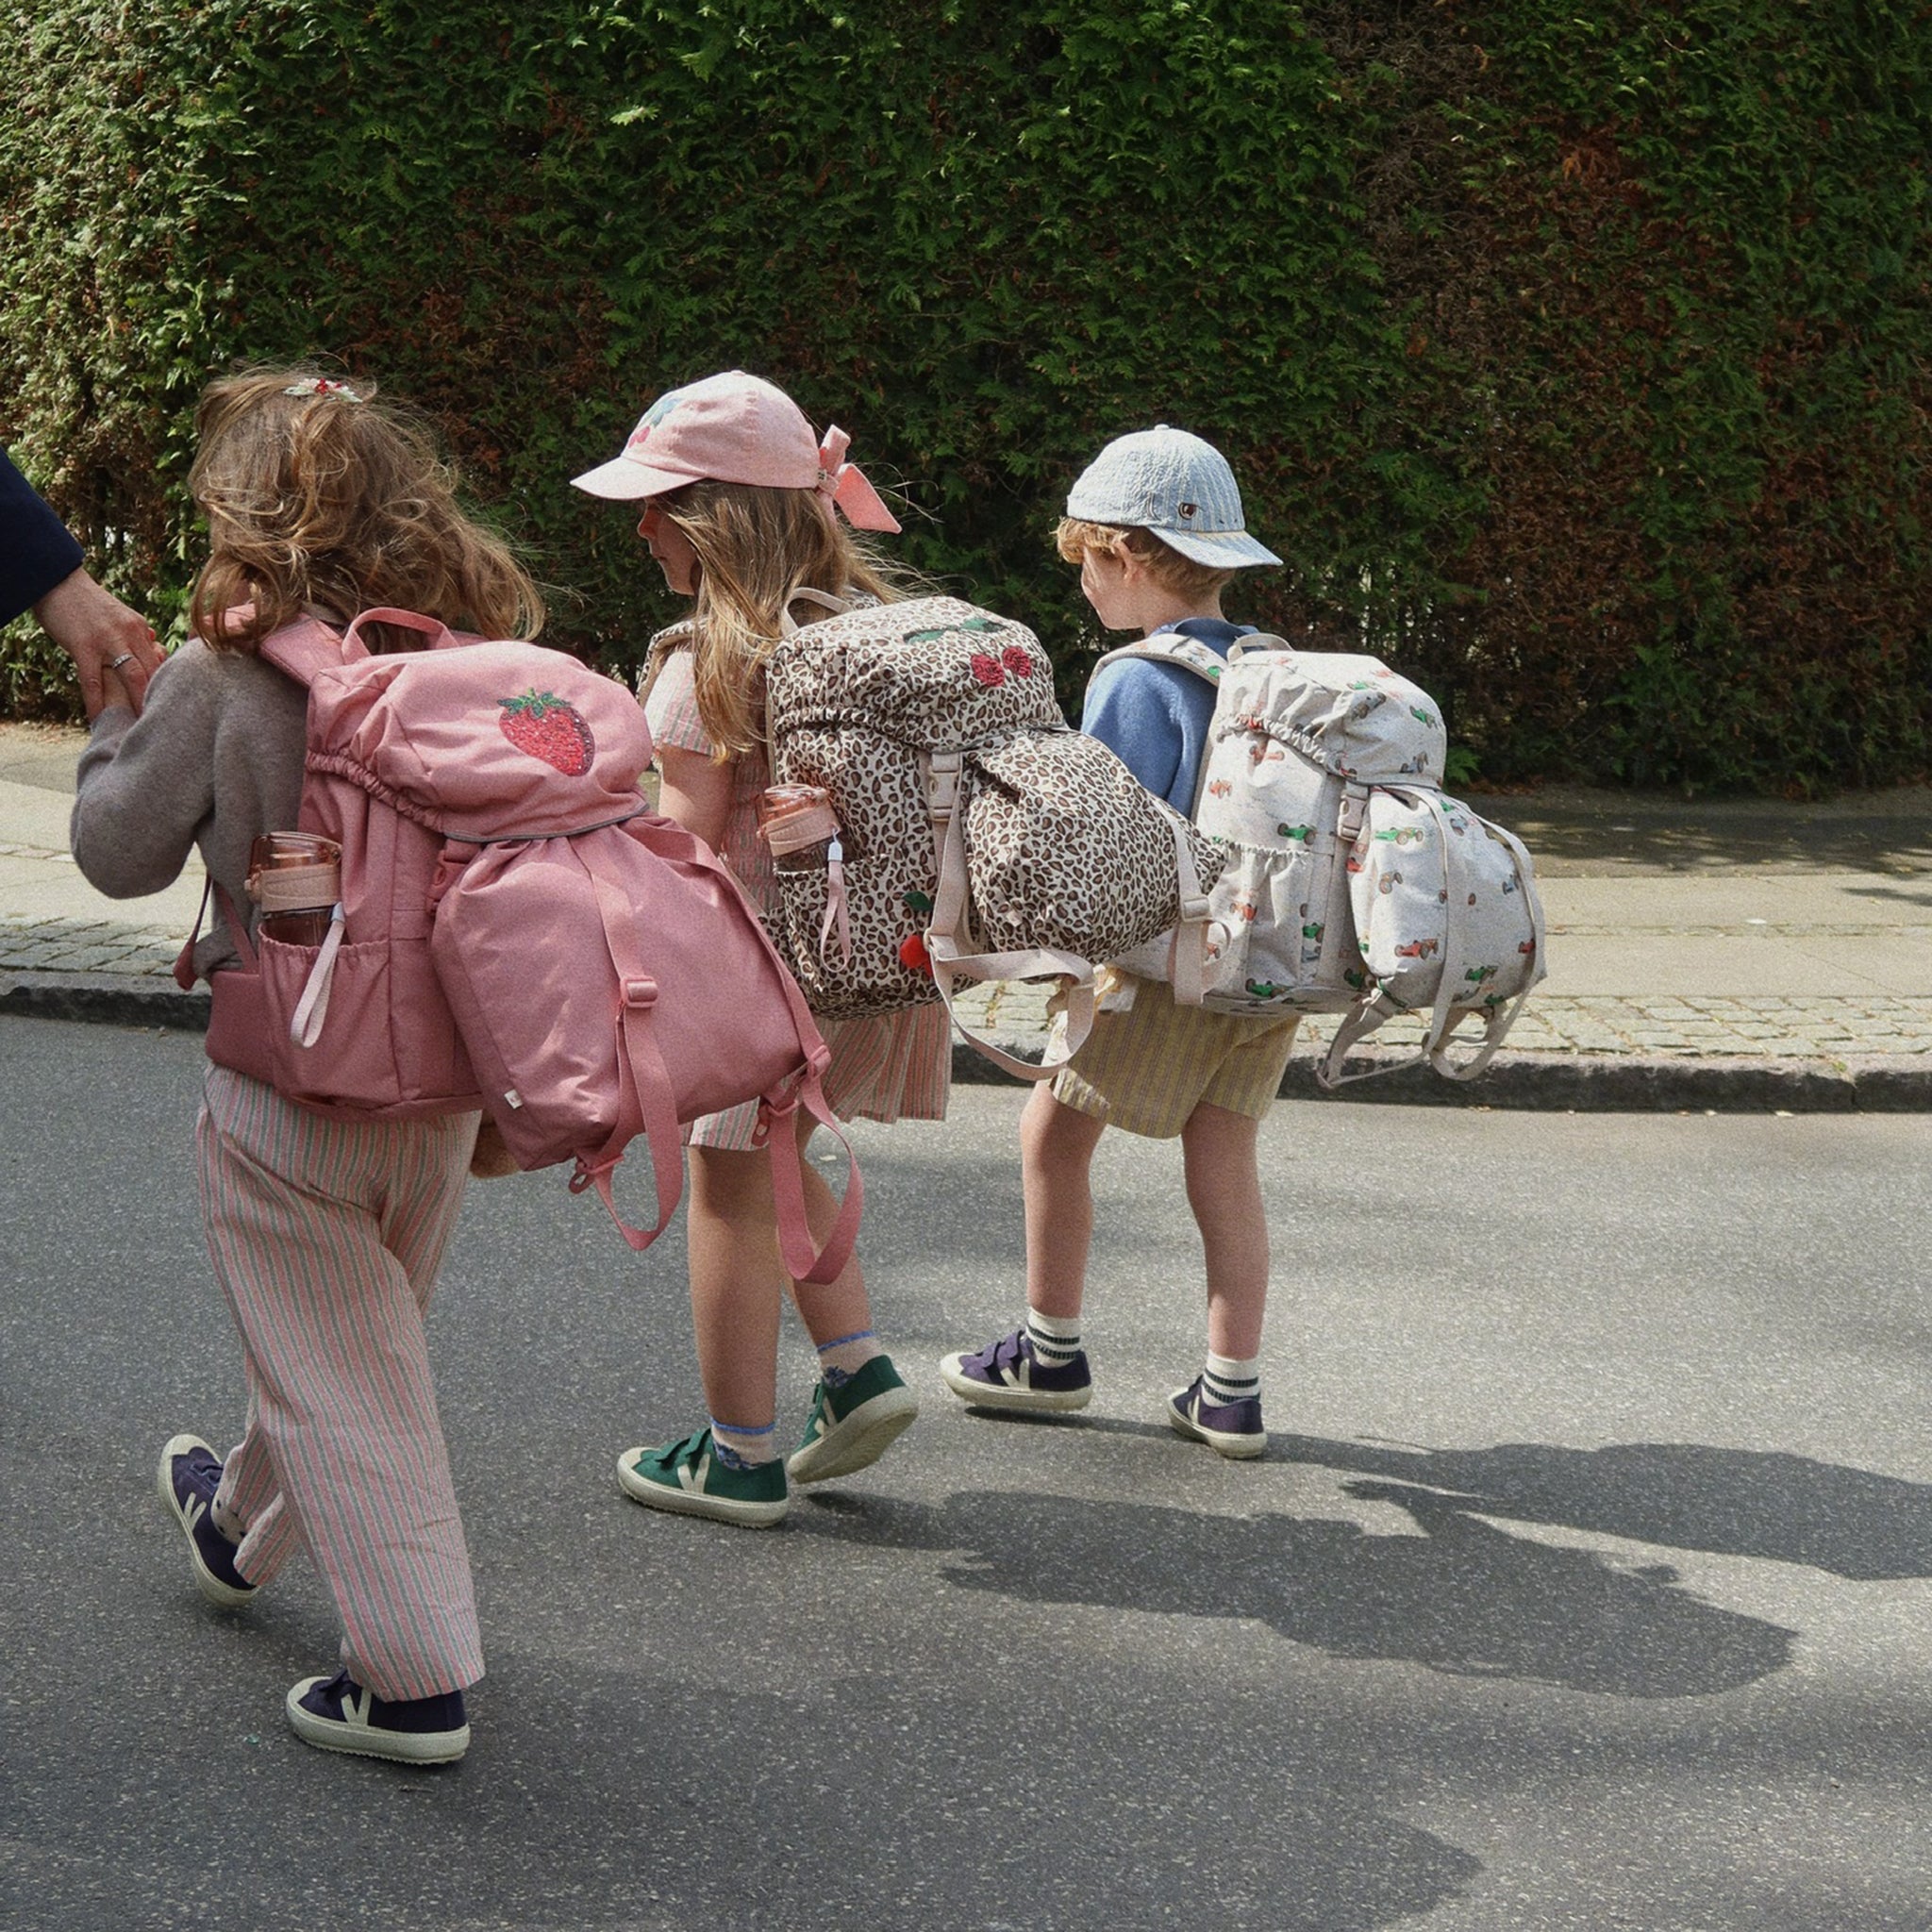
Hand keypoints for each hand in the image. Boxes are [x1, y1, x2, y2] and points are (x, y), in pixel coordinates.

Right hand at [30, 566, 161, 719]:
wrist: (59, 582)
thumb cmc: (90, 605)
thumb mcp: (122, 617)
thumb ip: (139, 636)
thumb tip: (157, 649)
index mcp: (141, 629)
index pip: (162, 663)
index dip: (168, 687)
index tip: (175, 709)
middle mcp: (130, 634)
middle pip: (153, 672)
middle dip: (160, 699)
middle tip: (166, 724)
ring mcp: (107, 639)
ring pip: (131, 676)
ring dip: (137, 703)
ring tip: (140, 727)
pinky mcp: (83, 645)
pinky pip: (92, 680)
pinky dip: (96, 702)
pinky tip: (96, 719)